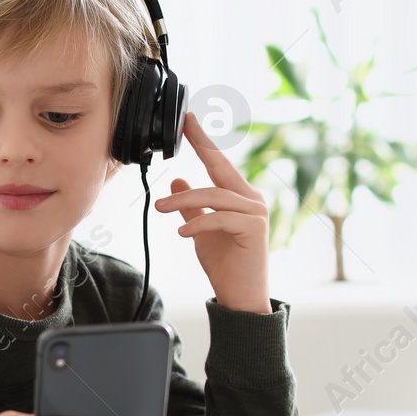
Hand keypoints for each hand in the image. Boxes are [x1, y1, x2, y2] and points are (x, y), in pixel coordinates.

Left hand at [153, 111, 271, 314]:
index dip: (204, 141)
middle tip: (182, 129)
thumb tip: (178, 181)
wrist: (241, 295)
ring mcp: (255, 213)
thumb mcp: (201, 230)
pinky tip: (182, 232)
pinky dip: (198, 223)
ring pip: (214, 196)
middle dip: (201, 147)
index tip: (189, 120)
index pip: (220, 163)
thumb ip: (192, 207)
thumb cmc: (225, 264)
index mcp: (240, 197)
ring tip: (161, 208)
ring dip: (183, 200)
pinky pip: (219, 218)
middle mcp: (251, 200)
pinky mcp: (253, 229)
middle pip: (220, 169)